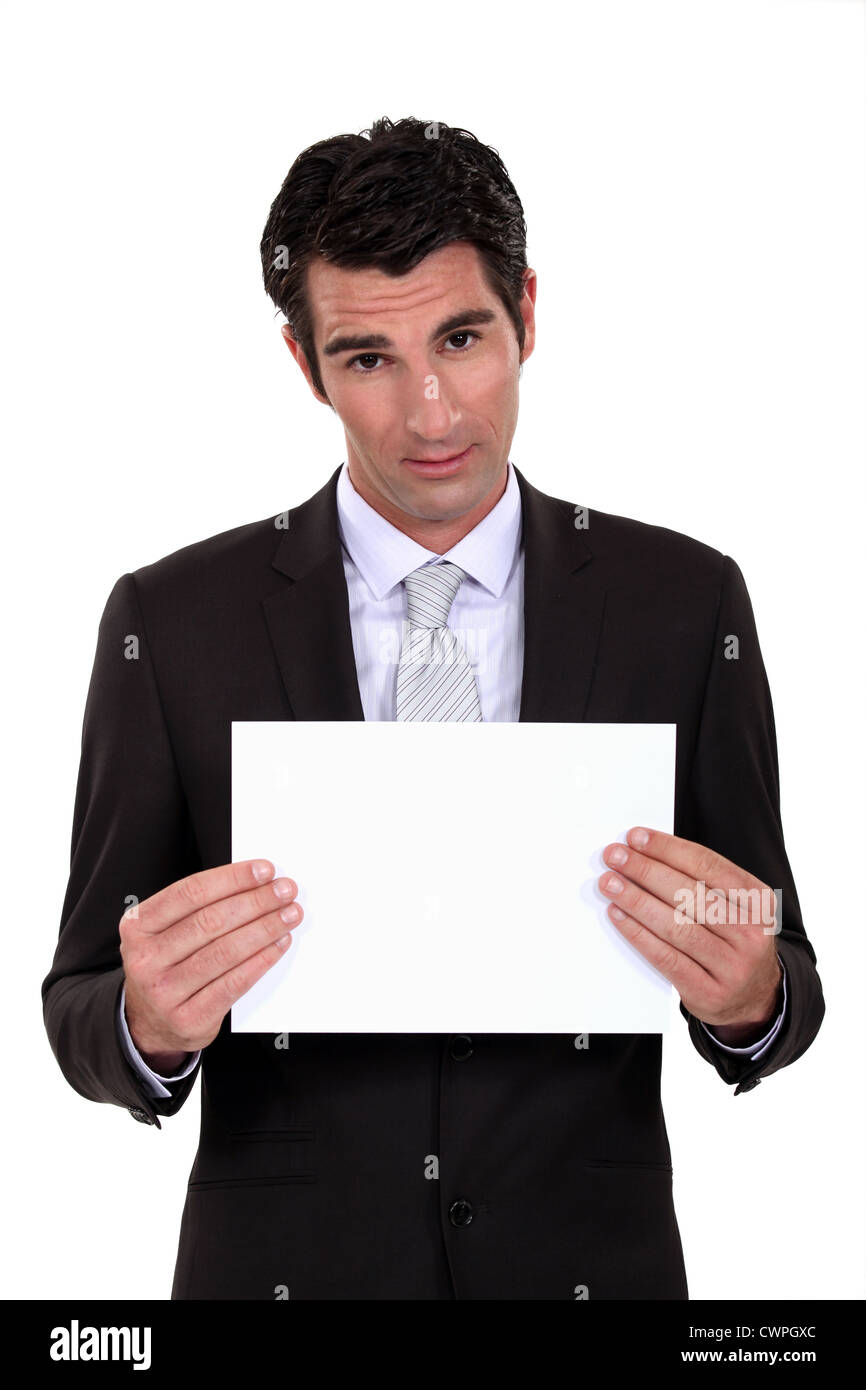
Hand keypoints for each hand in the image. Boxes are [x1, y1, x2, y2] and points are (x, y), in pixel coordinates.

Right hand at [119, 860, 302, 1069]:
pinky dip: (262, 960)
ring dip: (265, 928)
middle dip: (256, 901)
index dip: (233, 878)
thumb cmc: (164, 966)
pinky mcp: (188, 1018)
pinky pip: (234, 983)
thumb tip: (254, 883)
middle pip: (211, 920)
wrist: (148, 1023)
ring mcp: (164, 991)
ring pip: (226, 951)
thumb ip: (196, 908)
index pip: (191, 892)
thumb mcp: (162, 931)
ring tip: (289, 915)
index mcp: (138, 925)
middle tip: (285, 891)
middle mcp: (146, 958)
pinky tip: (278, 945)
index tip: (265, 871)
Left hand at [598, 828, 782, 1046]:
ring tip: (610, 884)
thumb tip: (647, 853)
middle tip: (615, 856)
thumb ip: (702, 882)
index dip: (668, 849)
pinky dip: (638, 934)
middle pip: (689, 894)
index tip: (636, 838)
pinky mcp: (709, 992)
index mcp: (758, 901)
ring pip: (676, 926)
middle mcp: (750, 932)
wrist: (755, 998)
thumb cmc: (734, 941)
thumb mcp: (737, 906)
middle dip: (646, 870)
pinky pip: (666, 958)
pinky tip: (618, 916)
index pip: (707, 865)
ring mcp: (732, 966)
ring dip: (636, 900)